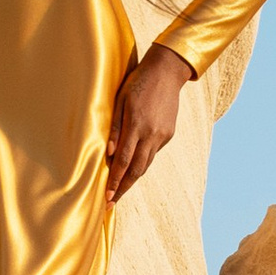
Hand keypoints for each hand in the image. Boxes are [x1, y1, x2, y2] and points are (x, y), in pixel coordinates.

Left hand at [105, 45, 194, 202]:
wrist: (166, 72)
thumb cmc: (137, 83)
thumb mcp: (119, 100)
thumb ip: (114, 128)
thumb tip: (107, 153)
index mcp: (137, 125)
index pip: (123, 161)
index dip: (114, 181)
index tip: (106, 196)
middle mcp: (152, 134)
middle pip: (136, 169)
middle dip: (123, 188)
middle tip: (111, 202)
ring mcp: (162, 135)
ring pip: (146, 164)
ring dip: (133, 179)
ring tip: (120, 190)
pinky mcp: (169, 134)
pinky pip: (153, 152)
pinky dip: (142, 161)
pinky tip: (133, 166)